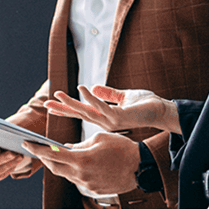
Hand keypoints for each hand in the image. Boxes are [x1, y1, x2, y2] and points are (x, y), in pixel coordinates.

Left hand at [18, 131, 139, 194]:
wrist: (141, 166)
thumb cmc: (121, 148)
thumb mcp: (98, 138)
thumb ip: (79, 145)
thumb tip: (65, 148)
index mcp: (81, 159)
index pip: (52, 154)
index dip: (37, 149)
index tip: (26, 143)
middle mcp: (82, 175)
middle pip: (55, 168)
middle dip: (45, 159)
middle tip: (38, 150)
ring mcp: (88, 185)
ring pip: (67, 175)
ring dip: (61, 165)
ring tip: (57, 155)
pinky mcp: (95, 190)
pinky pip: (79, 181)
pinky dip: (74, 172)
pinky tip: (77, 164)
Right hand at [43, 85, 179, 134]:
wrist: (162, 110)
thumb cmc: (146, 104)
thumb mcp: (124, 96)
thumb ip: (109, 94)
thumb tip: (93, 87)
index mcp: (105, 116)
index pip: (81, 112)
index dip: (66, 109)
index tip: (50, 105)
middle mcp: (105, 121)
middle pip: (79, 114)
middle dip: (63, 109)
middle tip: (45, 105)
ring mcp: (112, 121)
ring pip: (86, 112)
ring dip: (72, 104)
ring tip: (58, 95)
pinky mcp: (120, 117)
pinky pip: (102, 107)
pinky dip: (92, 98)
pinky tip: (82, 88)